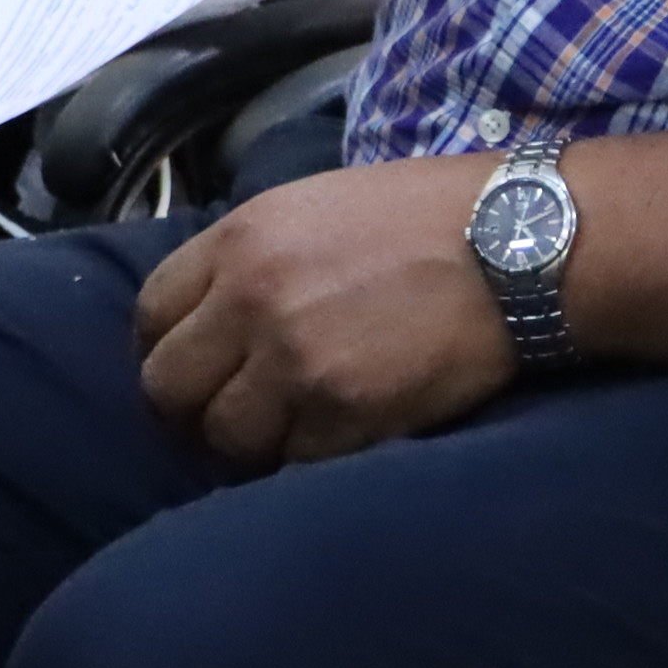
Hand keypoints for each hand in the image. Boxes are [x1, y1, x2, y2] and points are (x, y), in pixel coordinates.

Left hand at [132, 157, 517, 469]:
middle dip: (195, 407)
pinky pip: (294, 463)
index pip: (150, 314)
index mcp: (242, 239)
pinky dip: (313, 455)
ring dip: (255, 439)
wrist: (518, 243)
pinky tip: (347, 425)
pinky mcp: (346, 414)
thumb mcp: (318, 204)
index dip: (169, 347)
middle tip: (235, 408)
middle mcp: (254, 300)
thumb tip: (208, 316)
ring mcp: (297, 362)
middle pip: (167, 388)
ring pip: (226, 438)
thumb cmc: (428, 216)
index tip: (196, 364)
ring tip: (299, 420)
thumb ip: (251, 256)